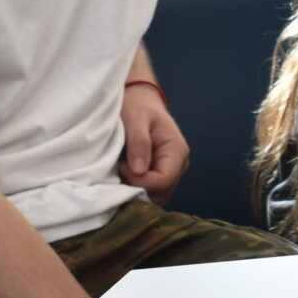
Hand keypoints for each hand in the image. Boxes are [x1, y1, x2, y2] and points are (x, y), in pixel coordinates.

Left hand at [119, 84, 189, 201]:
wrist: (139, 101)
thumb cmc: (137, 106)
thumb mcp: (135, 118)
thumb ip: (138, 142)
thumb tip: (139, 170)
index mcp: (176, 150)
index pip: (162, 181)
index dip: (139, 181)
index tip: (121, 166)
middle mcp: (179, 165)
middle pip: (161, 193)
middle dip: (137, 188)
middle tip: (119, 170)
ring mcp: (171, 171)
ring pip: (156, 196)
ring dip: (136, 191)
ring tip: (121, 173)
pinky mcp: (161, 175)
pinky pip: (151, 192)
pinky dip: (137, 190)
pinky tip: (125, 178)